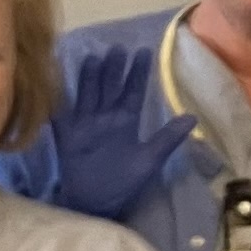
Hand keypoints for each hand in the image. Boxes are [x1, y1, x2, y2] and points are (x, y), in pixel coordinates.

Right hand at [47, 48, 197, 222]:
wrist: (97, 202)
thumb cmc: (125, 182)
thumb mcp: (150, 159)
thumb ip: (168, 138)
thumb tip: (192, 118)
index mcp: (126, 122)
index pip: (133, 92)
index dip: (138, 74)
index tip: (143, 52)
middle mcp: (105, 118)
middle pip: (110, 88)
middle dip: (114, 69)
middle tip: (118, 48)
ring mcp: (85, 124)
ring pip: (89, 94)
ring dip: (91, 77)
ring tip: (95, 57)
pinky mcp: (67, 134)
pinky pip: (62, 112)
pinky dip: (60, 97)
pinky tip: (58, 78)